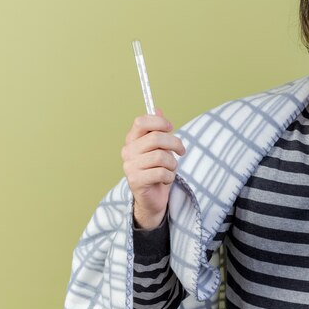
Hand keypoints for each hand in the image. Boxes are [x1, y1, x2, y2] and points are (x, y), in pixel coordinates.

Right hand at [121, 109, 185, 229]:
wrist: (152, 198)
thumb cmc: (157, 170)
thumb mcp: (160, 148)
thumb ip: (157, 130)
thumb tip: (157, 110)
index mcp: (132, 140)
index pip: (141, 122)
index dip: (159, 122)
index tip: (170, 128)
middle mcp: (128, 151)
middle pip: (156, 138)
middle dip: (174, 143)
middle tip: (181, 150)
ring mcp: (130, 166)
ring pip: (161, 156)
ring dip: (172, 163)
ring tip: (170, 168)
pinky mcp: (136, 181)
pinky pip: (161, 173)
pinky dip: (170, 176)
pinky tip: (166, 179)